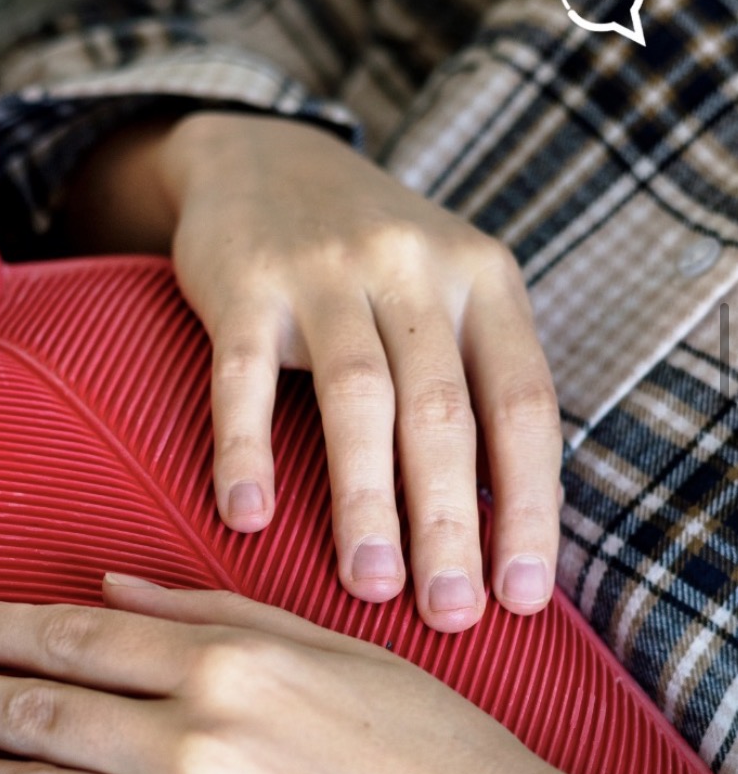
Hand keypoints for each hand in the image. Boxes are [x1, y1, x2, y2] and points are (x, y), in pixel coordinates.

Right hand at [65, 112, 562, 631]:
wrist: (263, 159)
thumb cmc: (368, 259)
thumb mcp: (445, 292)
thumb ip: (474, 383)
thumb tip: (499, 530)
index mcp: (482, 281)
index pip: (523, 405)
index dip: (528, 505)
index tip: (523, 595)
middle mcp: (414, 269)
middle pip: (442, 412)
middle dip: (449, 525)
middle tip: (449, 614)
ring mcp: (325, 272)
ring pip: (357, 397)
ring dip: (365, 500)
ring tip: (370, 585)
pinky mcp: (244, 284)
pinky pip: (243, 378)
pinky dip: (246, 451)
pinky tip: (248, 520)